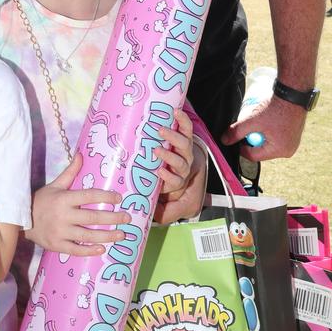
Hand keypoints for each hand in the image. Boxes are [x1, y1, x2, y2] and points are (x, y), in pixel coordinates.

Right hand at [27, 153, 130, 256]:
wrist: (22, 220)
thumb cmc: (42, 201)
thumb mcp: (55, 185)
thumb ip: (70, 172)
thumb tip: (80, 154)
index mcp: (64, 199)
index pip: (88, 196)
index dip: (105, 197)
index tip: (119, 198)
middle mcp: (63, 215)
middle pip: (92, 217)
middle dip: (112, 217)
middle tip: (127, 218)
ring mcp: (60, 232)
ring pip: (87, 236)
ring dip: (107, 236)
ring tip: (122, 235)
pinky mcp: (57, 245)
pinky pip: (76, 250)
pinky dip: (90, 251)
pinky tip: (103, 249)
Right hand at [154, 109, 204, 223]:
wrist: (183, 163)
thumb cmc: (166, 180)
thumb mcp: (162, 196)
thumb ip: (157, 206)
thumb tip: (144, 219)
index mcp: (177, 181)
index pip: (175, 181)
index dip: (168, 177)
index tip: (159, 172)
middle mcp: (184, 167)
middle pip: (181, 163)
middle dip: (170, 157)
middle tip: (157, 150)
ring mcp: (186, 151)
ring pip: (184, 145)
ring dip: (173, 138)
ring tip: (160, 129)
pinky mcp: (187, 137)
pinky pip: (187, 128)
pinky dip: (183, 120)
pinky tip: (175, 111)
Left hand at [221, 95, 305, 161]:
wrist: (292, 94)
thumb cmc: (277, 108)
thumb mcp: (253, 121)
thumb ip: (237, 131)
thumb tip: (225, 140)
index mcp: (279, 151)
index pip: (253, 155)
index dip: (240, 147)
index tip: (236, 137)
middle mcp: (287, 151)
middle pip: (260, 150)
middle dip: (252, 139)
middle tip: (250, 126)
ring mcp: (291, 144)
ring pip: (267, 144)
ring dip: (260, 135)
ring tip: (260, 122)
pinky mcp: (292, 136)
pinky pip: (274, 138)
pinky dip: (268, 131)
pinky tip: (268, 121)